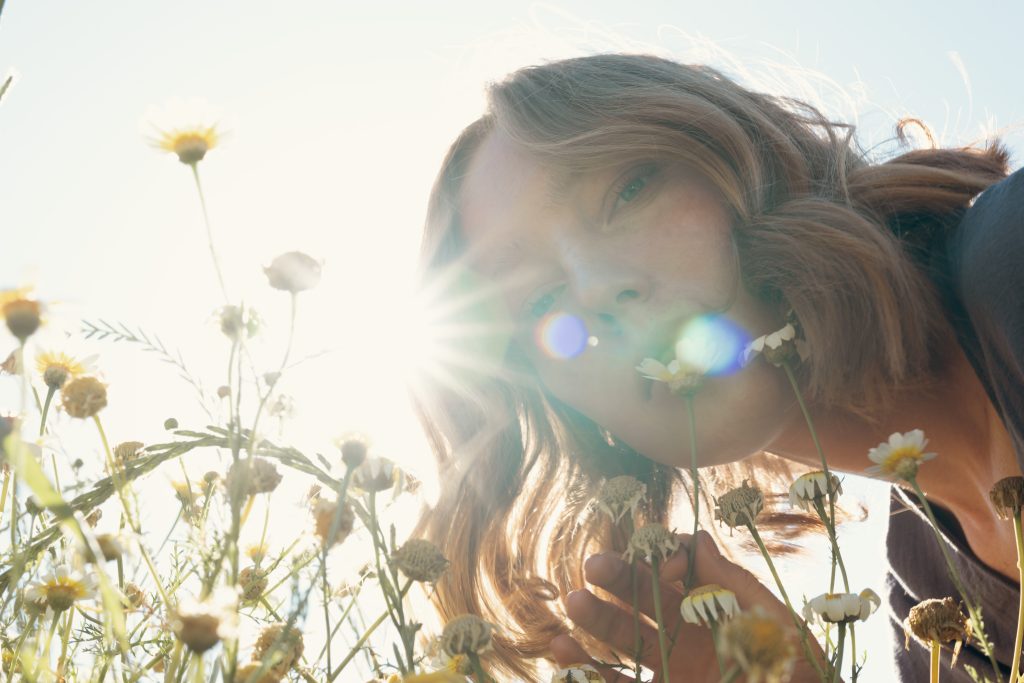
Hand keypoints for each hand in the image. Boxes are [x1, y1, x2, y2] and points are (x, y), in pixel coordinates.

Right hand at [549, 530, 826, 681]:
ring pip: (624, 640)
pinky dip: (587, 668)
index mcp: (716, 610)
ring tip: (574, 601)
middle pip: (643, 600)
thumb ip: (733, 583)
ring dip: (597, 620)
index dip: (663, 559)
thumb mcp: (775, 625)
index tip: (664, 564)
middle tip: (594, 565)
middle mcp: (687, 637)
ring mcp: (670, 670)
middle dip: (618, 580)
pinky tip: (562, 649)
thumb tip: (697, 537)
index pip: (677, 573)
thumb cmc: (800, 674)